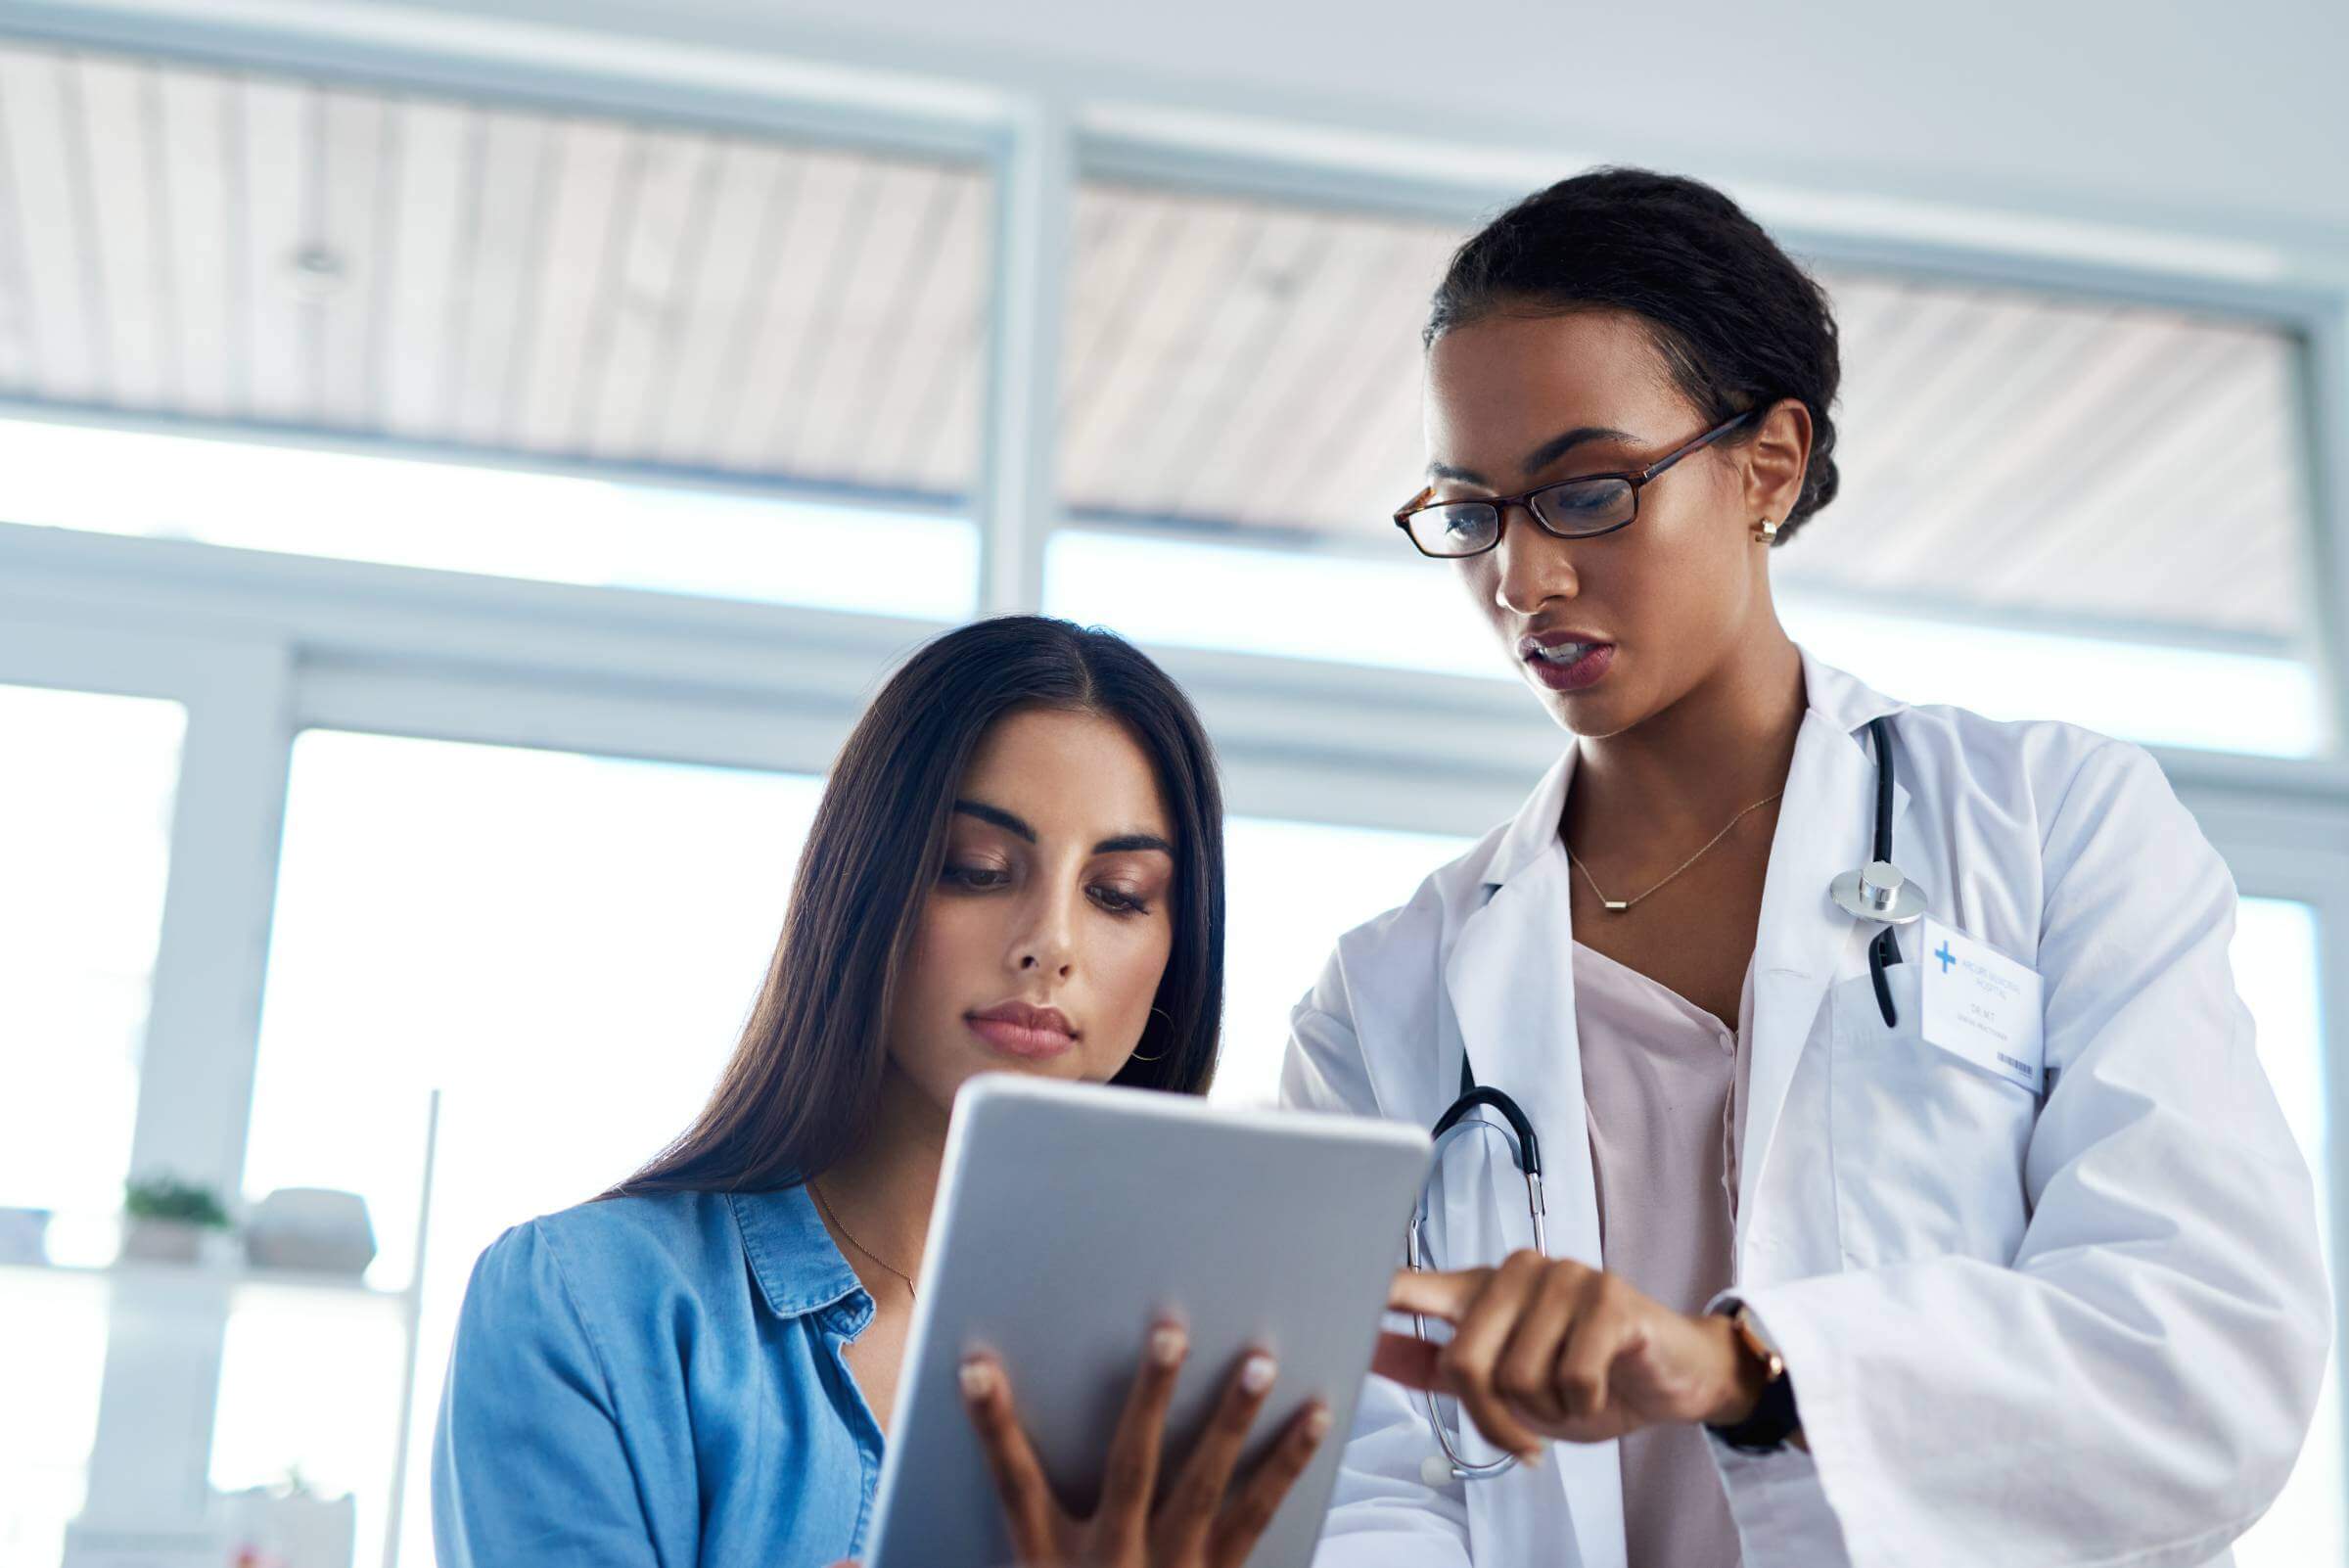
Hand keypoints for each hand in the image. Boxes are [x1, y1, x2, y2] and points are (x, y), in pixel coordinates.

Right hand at [959, 1322, 1331, 1567]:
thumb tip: (920, 1495)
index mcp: (1052, 1562)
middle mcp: (1116, 1561)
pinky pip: (1259, 1514)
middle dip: (1150, 1399)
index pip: (1015, 1484)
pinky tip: (1315, 1417)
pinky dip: (1288, 1463)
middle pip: (1131, 1467)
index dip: (994, 1427)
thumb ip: (1026, 1511)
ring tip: (1260, 1363)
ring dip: (1233, 1420)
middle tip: (1170, 1334)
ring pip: (1206, 1485)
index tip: (977, 1368)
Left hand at [1373, 1253, 1762, 1455]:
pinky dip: (1584, 1407)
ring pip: (1518, 1377)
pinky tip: (1601, 1390)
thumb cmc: (1585, 1376)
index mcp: (1483, 1288)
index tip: (1333, 1293)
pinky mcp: (1608, 1296)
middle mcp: (1517, 1271)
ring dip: (1547, 1414)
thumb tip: (1374, 1350)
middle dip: (1495, 1418)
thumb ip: (1439, 1364)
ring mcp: (1564, 1277)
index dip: (1374, 1293)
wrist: (1673, 1378)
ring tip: (1572, 1397)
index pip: (1414, 1285)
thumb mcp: (1507, 1384)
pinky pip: (1571, 1379)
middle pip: (1464, 1362)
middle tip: (1527, 1434)